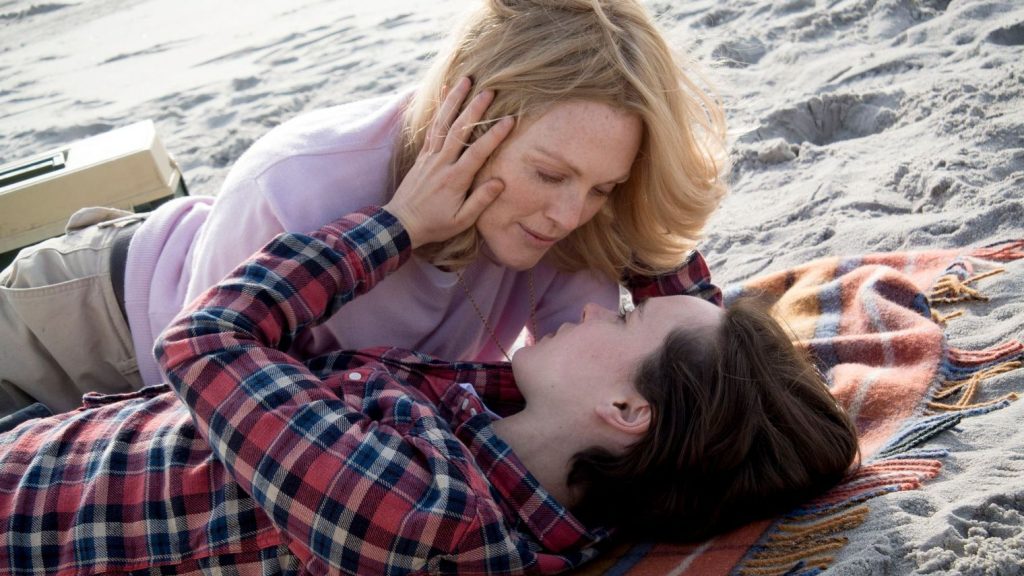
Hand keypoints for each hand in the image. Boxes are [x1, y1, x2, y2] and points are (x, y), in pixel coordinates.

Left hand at [384, 77, 513, 247]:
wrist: (401, 223)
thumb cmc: (435, 224)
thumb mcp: (461, 221)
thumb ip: (480, 201)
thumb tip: (500, 182)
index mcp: (455, 179)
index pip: (477, 152)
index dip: (494, 135)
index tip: (510, 120)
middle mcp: (441, 163)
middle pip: (459, 130)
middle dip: (475, 109)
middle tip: (490, 90)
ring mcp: (430, 156)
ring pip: (444, 123)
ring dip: (455, 100)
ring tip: (466, 80)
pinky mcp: (422, 154)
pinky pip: (431, 127)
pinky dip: (438, 108)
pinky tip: (444, 92)